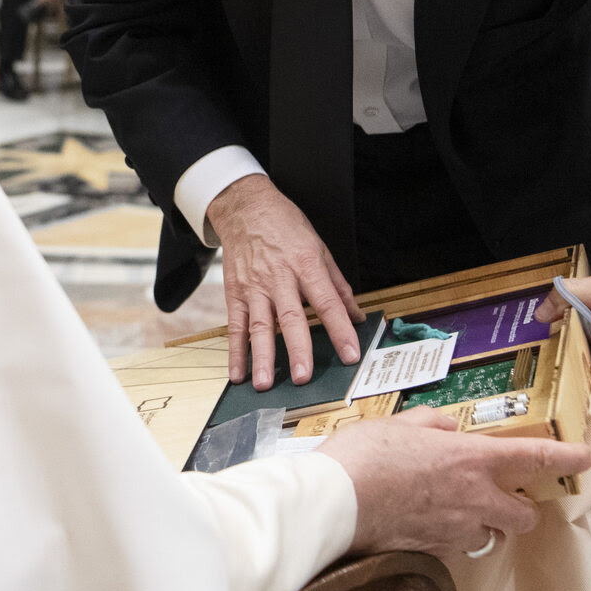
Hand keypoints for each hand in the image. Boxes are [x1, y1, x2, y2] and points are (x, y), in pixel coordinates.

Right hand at [207, 175, 365, 389]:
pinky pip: (234, 325)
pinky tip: (237, 372)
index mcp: (306, 265)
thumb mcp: (319, 247)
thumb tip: (356, 315)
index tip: (351, 354)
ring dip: (262, 357)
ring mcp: (254, 287)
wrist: (245, 207)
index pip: (327, 303)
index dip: (341, 330)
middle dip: (298, 349)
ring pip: (259, 326)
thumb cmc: (285, 226)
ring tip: (264, 383)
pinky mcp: (234, 292)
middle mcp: (279, 278)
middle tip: (303, 377)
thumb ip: (337, 285)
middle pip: (291, 318)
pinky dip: (235, 351)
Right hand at [326, 407, 590, 555]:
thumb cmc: (366, 453)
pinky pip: (457, 545)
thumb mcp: (402, 422)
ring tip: (456, 509)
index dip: (566, 459)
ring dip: (483, 523)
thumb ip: (434, 425)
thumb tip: (450, 430)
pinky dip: (451, 535)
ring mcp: (457, 529)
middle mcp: (475, 498)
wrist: (337, 501)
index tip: (587, 458)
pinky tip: (426, 522)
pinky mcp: (436, 551)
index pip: (535, 459)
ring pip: (490, 533)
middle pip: (525, 515)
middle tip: (502, 495)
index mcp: (471, 458)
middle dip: (520, 507)